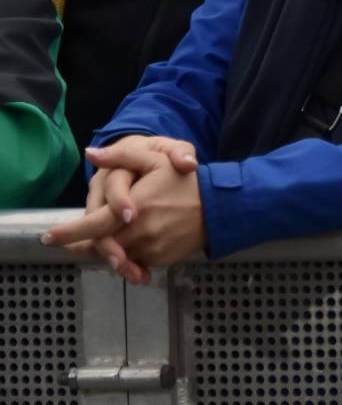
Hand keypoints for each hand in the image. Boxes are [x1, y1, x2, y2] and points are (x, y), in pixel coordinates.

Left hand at [44, 136, 198, 282]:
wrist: (220, 207)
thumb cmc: (186, 182)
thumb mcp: (156, 160)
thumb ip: (122, 156)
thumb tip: (92, 153)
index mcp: (133, 211)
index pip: (92, 226)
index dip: (68, 233)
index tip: (48, 238)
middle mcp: (138, 235)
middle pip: (99, 246)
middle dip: (82, 247)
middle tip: (68, 245)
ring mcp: (149, 250)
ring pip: (116, 256)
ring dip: (105, 251)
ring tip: (99, 243)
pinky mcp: (159, 260)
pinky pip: (134, 261)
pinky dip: (127, 255)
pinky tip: (128, 246)